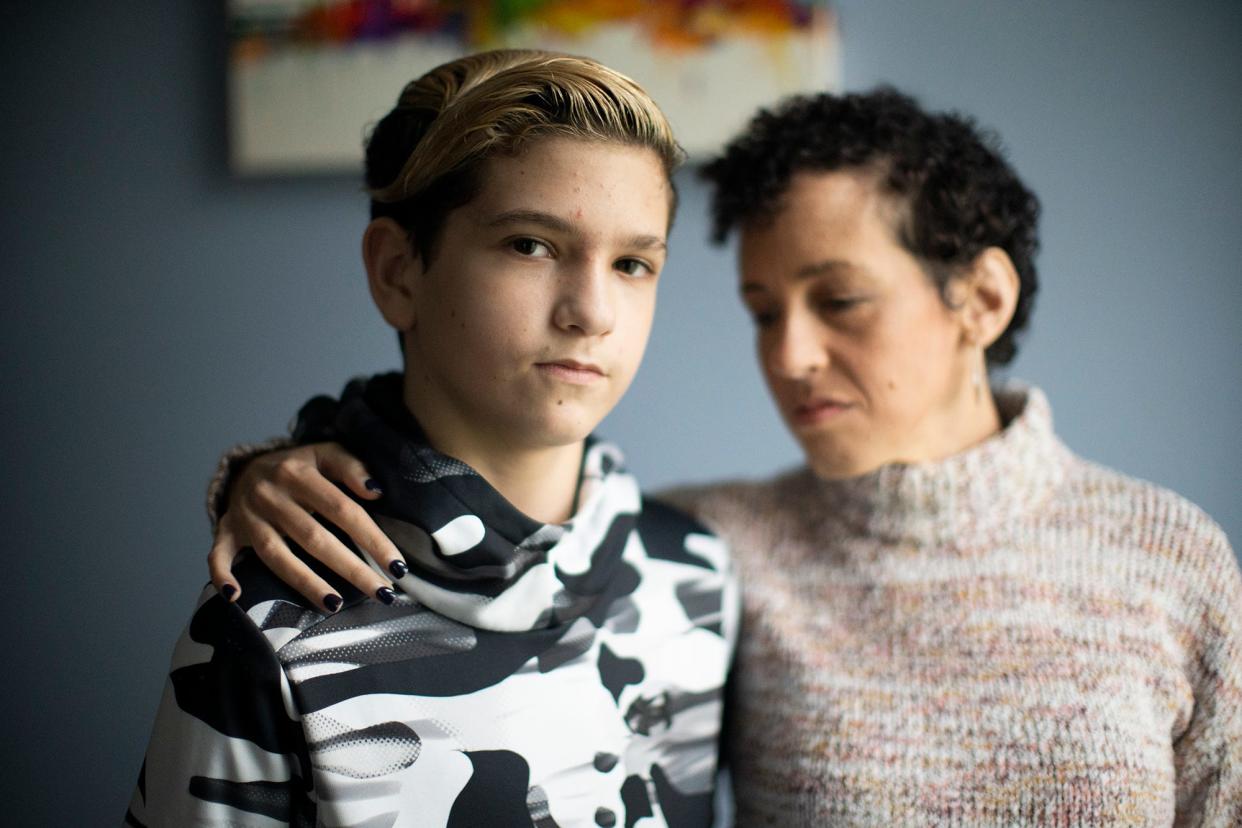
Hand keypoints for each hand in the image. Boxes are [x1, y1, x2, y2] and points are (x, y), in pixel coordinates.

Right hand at [209, 443, 403, 611]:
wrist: (247, 466)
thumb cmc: (300, 467)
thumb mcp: (327, 454)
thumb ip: (352, 467)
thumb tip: (375, 489)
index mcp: (298, 472)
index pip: (343, 510)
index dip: (372, 538)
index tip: (398, 566)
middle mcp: (271, 495)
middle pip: (315, 538)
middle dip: (351, 569)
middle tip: (382, 593)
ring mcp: (247, 516)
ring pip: (276, 555)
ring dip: (305, 583)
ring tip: (336, 605)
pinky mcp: (227, 531)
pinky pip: (218, 555)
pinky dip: (222, 575)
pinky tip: (235, 597)